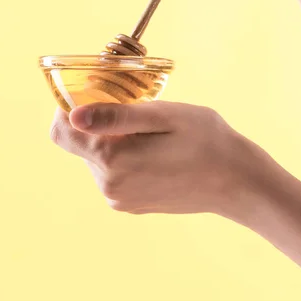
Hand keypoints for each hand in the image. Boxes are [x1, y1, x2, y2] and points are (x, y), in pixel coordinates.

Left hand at [50, 101, 271, 218]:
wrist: (238, 182)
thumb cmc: (207, 140)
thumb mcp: (163, 116)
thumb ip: (116, 116)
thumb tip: (73, 116)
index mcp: (112, 159)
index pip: (62, 132)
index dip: (71, 108)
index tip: (97, 96)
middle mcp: (109, 185)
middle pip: (83, 144)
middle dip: (100, 124)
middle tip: (139, 113)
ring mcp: (120, 198)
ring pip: (99, 158)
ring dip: (116, 141)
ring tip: (155, 136)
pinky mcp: (132, 204)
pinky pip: (115, 174)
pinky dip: (127, 158)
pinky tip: (158, 153)